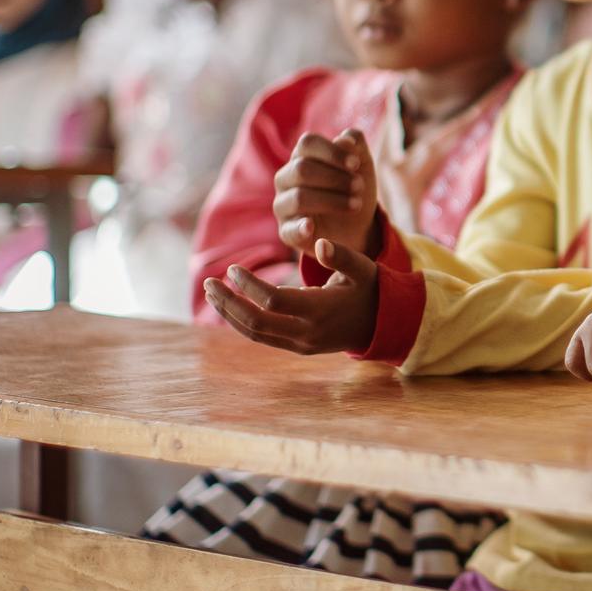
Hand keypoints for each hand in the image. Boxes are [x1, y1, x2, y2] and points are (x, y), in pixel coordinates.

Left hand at [202, 237, 379, 354]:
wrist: (383, 325)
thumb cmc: (371, 289)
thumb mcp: (363, 268)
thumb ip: (342, 255)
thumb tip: (319, 243)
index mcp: (320, 310)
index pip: (273, 300)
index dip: (249, 285)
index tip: (233, 268)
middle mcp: (307, 332)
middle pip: (255, 322)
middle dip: (228, 302)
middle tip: (208, 282)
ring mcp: (301, 344)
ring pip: (254, 334)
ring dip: (229, 314)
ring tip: (211, 293)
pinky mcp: (298, 347)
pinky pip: (262, 338)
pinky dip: (241, 323)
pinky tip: (229, 306)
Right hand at [275, 129, 378, 255]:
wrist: (358, 225)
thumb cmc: (354, 188)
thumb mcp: (362, 165)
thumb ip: (355, 146)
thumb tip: (346, 139)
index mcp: (301, 157)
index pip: (307, 144)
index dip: (332, 152)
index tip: (356, 164)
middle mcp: (286, 178)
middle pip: (302, 169)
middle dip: (335, 177)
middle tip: (360, 186)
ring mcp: (284, 205)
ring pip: (299, 197)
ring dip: (332, 200)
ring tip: (357, 204)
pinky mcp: (287, 231)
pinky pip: (288, 228)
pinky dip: (299, 227)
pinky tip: (311, 226)